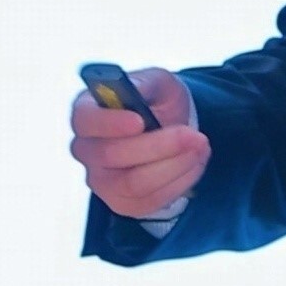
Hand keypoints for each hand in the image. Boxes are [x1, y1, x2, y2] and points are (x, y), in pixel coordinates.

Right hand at [68, 68, 206, 221]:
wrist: (169, 128)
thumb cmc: (155, 103)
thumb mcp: (156, 82)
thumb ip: (145, 84)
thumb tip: (136, 92)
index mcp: (86, 113)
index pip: (84, 121)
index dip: (109, 123)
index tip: (140, 120)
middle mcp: (87, 150)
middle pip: (110, 156)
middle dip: (158, 146)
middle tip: (194, 136)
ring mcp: (101, 181)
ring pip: (132, 184)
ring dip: (173, 166)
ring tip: (200, 147)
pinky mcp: (122, 202)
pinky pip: (149, 201)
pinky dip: (178, 182)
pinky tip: (194, 163)